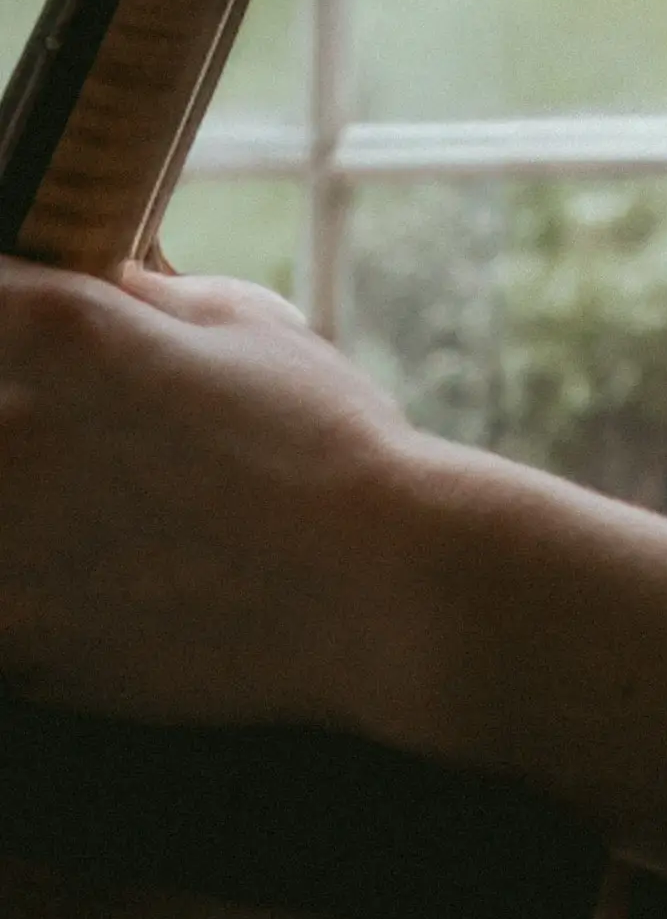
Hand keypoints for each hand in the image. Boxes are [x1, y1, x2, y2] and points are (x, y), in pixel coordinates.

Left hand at [0, 257, 428, 736]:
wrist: (377, 588)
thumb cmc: (323, 441)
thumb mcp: (241, 321)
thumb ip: (136, 299)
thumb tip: (93, 279)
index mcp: (53, 329)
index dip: (14, 319)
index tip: (51, 349)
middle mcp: (0, 428)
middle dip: (28, 419)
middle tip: (110, 447)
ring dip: (21, 505)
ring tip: (103, 515)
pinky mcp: (8, 639)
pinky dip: (27, 588)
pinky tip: (96, 582)